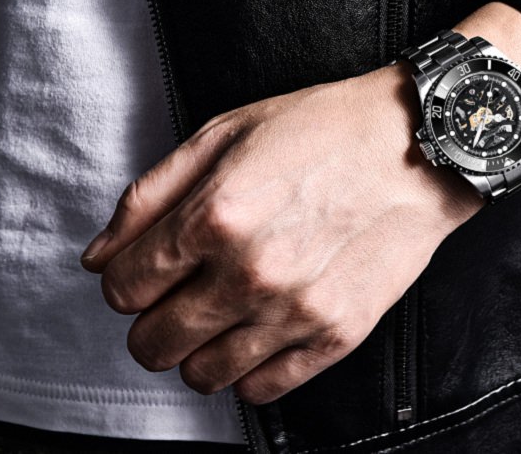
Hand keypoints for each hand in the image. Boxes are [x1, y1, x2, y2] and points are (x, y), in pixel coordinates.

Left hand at [80, 63, 482, 403]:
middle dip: (151, 322)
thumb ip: (150, 195)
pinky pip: (261, 390)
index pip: (122, 288)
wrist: (419, 148)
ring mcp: (295, 311)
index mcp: (214, 216)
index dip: (124, 280)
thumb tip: (101, 256)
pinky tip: (258, 334)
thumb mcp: (224, 133)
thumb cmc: (325, 130)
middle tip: (178, 296)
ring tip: (221, 316)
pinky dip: (247, 371)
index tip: (146, 271)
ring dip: (197, 351)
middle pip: (152, 343)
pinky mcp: (336, 335)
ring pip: (201, 376)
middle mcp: (249, 273)